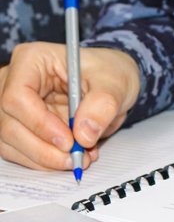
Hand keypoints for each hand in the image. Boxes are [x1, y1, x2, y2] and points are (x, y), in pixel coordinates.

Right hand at [0, 43, 140, 170]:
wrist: (111, 85)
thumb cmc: (109, 73)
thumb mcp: (116, 82)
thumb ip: (103, 104)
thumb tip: (84, 134)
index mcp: (32, 61)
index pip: (18, 97)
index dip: (40, 124)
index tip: (68, 141)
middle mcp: (14, 82)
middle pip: (9, 124)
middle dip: (43, 149)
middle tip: (76, 157)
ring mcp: (14, 107)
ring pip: (9, 142)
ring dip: (44, 158)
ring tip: (80, 158)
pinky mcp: (20, 126)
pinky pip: (19, 151)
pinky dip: (45, 160)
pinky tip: (71, 157)